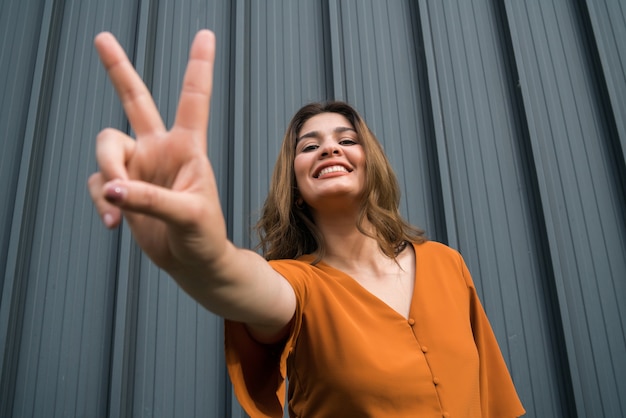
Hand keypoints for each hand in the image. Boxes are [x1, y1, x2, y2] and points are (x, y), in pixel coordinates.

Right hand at [88, 30, 225, 274]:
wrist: (194, 262)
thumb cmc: (204, 236)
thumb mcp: (187, 215)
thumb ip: (150, 199)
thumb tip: (113, 188)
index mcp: (188, 147)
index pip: (194, 99)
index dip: (198, 66)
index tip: (206, 35)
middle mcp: (161, 149)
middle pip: (134, 100)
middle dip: (118, 69)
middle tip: (101, 38)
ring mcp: (140, 167)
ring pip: (106, 149)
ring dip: (109, 176)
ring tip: (120, 209)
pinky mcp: (124, 188)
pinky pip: (100, 182)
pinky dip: (103, 200)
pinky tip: (115, 220)